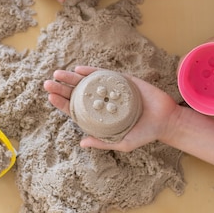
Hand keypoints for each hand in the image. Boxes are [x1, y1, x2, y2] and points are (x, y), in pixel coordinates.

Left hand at [44, 66, 179, 151]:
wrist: (166, 120)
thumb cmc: (144, 134)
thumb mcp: (122, 143)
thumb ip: (102, 142)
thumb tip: (81, 142)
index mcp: (98, 117)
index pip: (75, 110)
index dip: (61, 103)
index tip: (50, 97)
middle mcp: (101, 102)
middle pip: (77, 94)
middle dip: (62, 88)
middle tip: (47, 83)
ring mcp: (110, 91)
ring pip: (86, 82)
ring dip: (71, 77)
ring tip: (58, 74)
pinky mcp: (121, 81)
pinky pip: (103, 75)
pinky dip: (91, 71)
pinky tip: (79, 69)